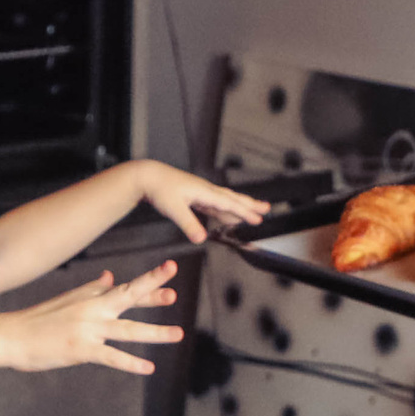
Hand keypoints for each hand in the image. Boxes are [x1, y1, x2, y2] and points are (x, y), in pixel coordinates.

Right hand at [0, 259, 183, 374]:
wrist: (11, 336)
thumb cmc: (38, 319)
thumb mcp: (67, 300)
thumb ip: (92, 289)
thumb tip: (110, 277)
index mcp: (91, 298)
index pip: (126, 288)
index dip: (150, 281)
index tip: (171, 269)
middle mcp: (93, 310)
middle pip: (128, 298)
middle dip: (153, 294)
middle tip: (175, 293)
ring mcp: (87, 329)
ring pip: (127, 330)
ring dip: (154, 332)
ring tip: (177, 334)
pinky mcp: (80, 349)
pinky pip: (111, 356)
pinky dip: (131, 363)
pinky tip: (148, 368)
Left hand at [133, 162, 271, 241]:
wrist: (148, 176)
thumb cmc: (159, 189)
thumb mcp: (174, 209)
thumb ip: (189, 224)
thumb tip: (201, 239)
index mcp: (204, 192)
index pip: (229, 203)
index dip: (245, 212)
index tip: (258, 219)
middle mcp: (206, 190)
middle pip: (233, 198)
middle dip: (250, 204)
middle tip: (266, 209)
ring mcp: (201, 192)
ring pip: (226, 199)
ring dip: (241, 206)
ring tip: (254, 211)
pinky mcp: (195, 195)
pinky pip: (216, 203)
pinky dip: (226, 209)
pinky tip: (229, 215)